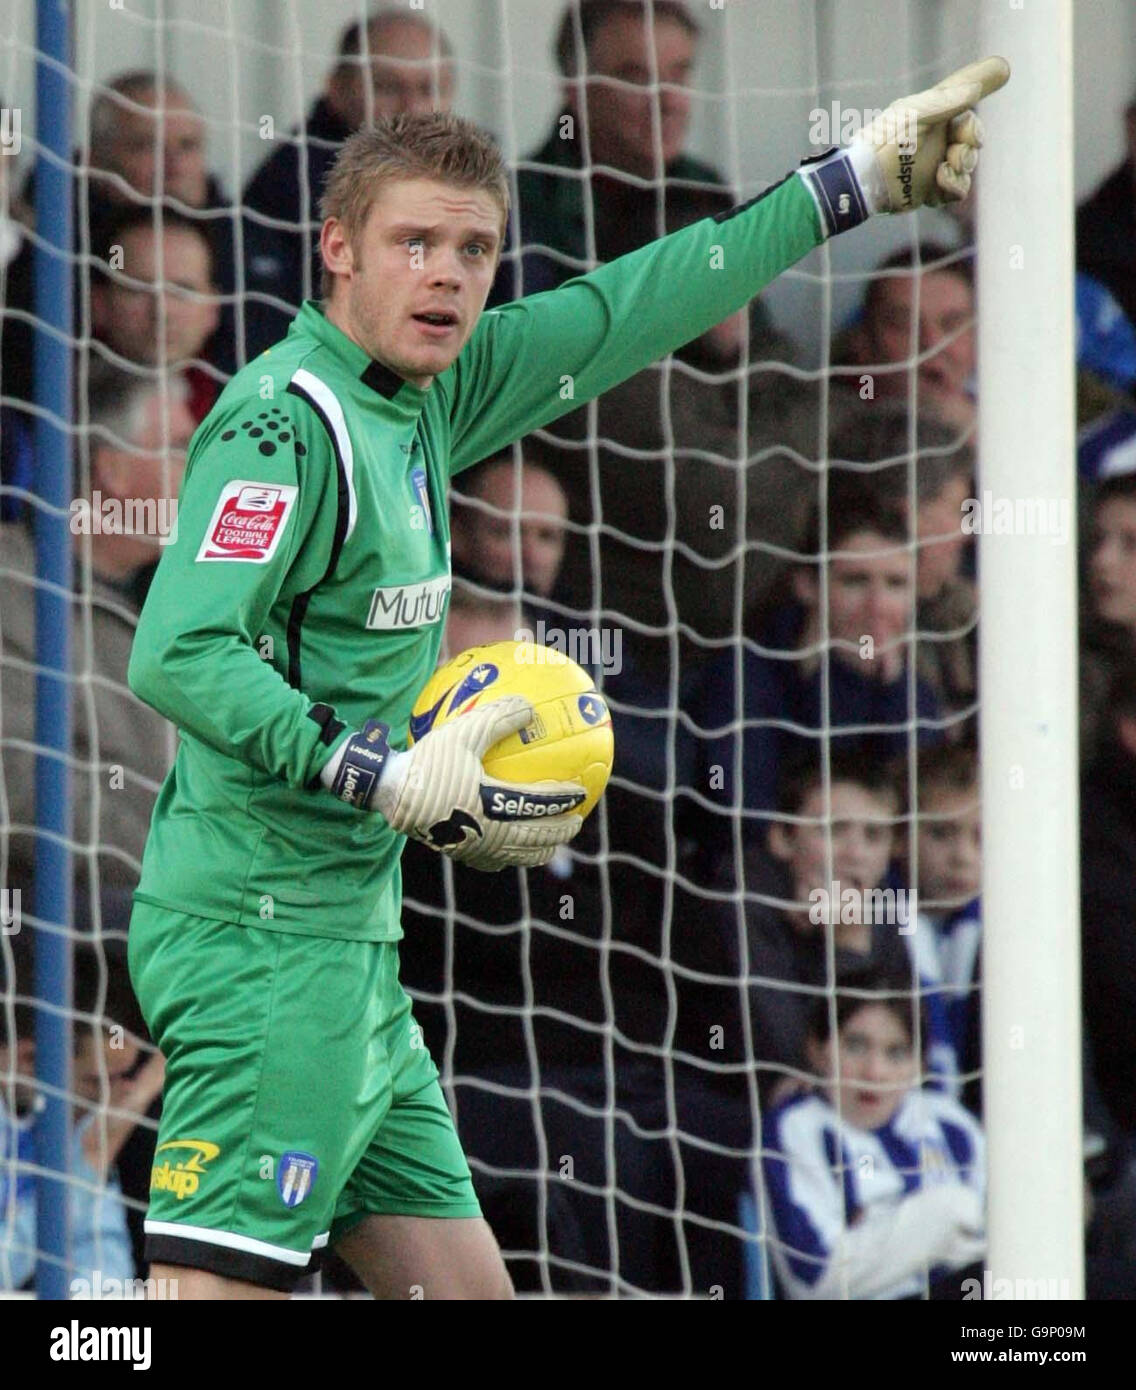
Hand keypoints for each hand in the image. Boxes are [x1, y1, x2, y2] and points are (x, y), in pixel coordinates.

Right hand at [323, 696, 585, 870]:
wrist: (390, 794)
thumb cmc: (427, 761)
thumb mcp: (462, 732)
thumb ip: (497, 718)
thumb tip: (529, 706)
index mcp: (495, 805)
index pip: (542, 805)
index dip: (566, 800)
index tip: (582, 792)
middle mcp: (491, 833)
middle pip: (538, 839)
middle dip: (561, 832)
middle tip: (576, 821)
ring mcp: (477, 849)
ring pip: (520, 856)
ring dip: (541, 849)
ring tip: (552, 842)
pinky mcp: (460, 856)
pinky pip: (494, 861)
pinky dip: (512, 856)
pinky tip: (510, 847)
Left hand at [799, 56, 1009, 235]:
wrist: (867, 177)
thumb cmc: (887, 138)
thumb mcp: (919, 111)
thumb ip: (952, 95)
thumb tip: (991, 74)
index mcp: (936, 119)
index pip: (969, 118)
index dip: (972, 127)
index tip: (963, 128)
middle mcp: (938, 142)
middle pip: (974, 144)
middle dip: (969, 148)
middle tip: (954, 152)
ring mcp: (935, 167)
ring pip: (968, 168)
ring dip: (961, 168)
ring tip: (943, 169)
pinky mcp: (931, 191)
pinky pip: (957, 191)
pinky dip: (953, 186)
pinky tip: (939, 180)